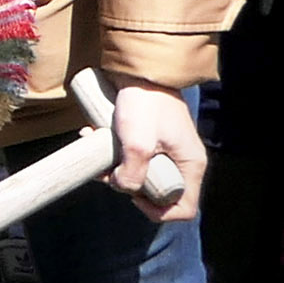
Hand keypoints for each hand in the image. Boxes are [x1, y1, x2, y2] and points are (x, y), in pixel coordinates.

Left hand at [107, 77, 205, 220]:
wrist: (139, 71)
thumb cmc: (144, 104)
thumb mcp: (138, 142)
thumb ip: (133, 172)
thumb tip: (123, 187)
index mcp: (191, 165)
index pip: (184, 208)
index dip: (157, 211)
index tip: (133, 196)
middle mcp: (182, 162)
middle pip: (156, 193)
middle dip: (126, 186)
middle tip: (106, 171)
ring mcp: (166, 152)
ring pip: (139, 175)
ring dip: (112, 167)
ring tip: (94, 144)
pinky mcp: (150, 141)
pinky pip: (131, 158)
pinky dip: (111, 152)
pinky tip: (92, 134)